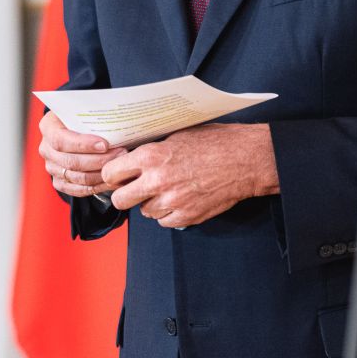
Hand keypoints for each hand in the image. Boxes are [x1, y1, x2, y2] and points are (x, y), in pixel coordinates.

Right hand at [38, 110, 126, 198]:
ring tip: (120, 166)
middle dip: (99, 160)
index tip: (105, 144)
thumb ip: (94, 114)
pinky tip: (112, 181)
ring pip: (77, 177)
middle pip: (71, 161)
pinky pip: (78, 190)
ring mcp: (52, 167)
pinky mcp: (59, 182)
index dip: (83, 144)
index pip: (61, 140)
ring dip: (101, 174)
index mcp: (49, 127)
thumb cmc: (83, 117)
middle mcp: (46, 149)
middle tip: (121, 154)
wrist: (75, 129)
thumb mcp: (84, 109)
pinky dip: (97, 187)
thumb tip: (118, 119)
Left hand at [99, 123, 278, 228]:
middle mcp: (157, 180)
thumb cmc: (215, 142)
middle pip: (121, 200)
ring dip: (152, 204)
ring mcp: (172, 201)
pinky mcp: (187, 216)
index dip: (113, 176)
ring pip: (145, 212)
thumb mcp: (178, 136)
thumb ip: (153, 151)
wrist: (245, 160)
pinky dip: (169, 213)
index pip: (111, 174)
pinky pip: (165, 221)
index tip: (119, 177)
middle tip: (134, 191)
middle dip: (125, 196)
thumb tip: (133, 160)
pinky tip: (180, 200)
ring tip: (168, 191)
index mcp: (152, 156)